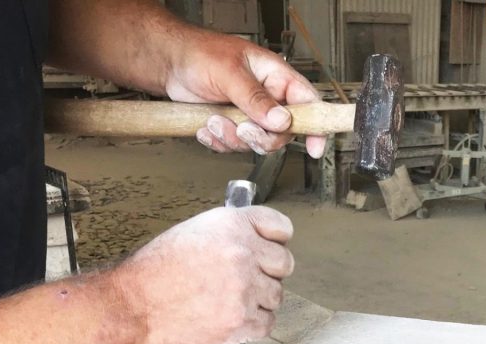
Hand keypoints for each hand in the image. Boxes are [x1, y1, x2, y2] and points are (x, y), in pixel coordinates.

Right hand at [116, 206, 293, 343]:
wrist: (137, 304)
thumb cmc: (158, 270)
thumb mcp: (195, 231)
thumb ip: (232, 233)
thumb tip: (259, 241)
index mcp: (232, 226)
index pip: (281, 227)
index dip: (276, 240)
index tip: (269, 248)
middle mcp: (243, 254)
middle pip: (284, 263)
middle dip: (269, 271)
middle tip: (247, 278)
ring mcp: (245, 290)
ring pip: (276, 295)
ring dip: (259, 299)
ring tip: (230, 299)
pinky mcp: (242, 321)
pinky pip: (268, 323)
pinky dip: (253, 324)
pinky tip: (232, 316)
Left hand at [166, 31, 326, 157]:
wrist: (170, 64)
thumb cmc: (199, 53)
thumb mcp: (230, 73)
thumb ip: (256, 98)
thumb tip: (282, 120)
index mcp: (276, 77)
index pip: (307, 103)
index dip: (316, 126)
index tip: (315, 148)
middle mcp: (268, 98)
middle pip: (282, 133)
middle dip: (259, 137)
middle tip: (241, 128)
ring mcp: (251, 114)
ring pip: (257, 143)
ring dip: (233, 138)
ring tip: (215, 120)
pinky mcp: (234, 126)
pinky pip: (236, 146)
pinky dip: (219, 142)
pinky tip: (207, 126)